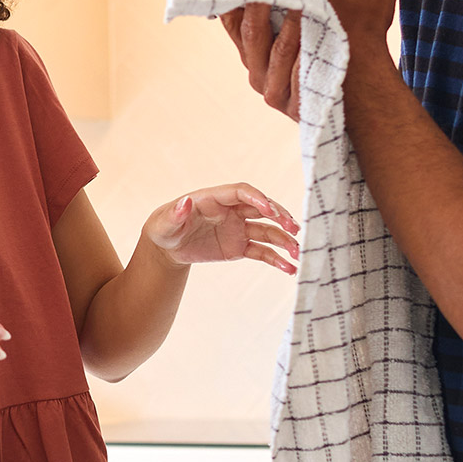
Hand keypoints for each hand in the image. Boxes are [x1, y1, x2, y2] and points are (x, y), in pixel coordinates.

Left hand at [145, 184, 299, 273]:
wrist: (167, 247)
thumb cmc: (164, 228)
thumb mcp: (164, 222)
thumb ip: (176, 213)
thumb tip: (185, 202)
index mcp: (215, 199)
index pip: (241, 192)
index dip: (257, 198)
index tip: (270, 210)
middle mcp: (231, 211)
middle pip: (261, 209)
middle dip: (280, 217)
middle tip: (294, 228)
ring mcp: (238, 228)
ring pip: (266, 231)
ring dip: (284, 240)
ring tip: (298, 253)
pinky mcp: (240, 246)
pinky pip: (262, 252)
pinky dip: (276, 260)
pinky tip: (289, 269)